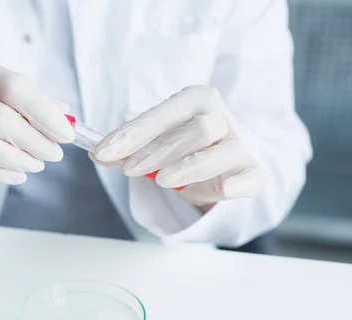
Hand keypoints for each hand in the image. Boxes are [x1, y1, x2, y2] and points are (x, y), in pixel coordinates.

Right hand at [0, 49, 73, 183]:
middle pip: (2, 121)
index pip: (14, 88)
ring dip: (19, 160)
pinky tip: (16, 174)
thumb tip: (64, 115)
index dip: (45, 113)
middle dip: (36, 142)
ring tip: (36, 164)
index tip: (65, 132)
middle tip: (54, 154)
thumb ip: (23, 96)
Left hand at [94, 86, 264, 205]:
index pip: (161, 115)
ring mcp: (240, 144)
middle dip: (156, 152)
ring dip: (188, 166)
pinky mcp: (254, 171)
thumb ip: (129, 147)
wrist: (226, 158)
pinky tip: (225, 189)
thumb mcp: (155, 141)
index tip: (103, 151)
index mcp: (195, 100)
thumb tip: (97, 153)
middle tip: (128, 170)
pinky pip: (251, 176)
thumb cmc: (185, 146)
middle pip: (194, 130)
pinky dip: (238, 183)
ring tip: (162, 181)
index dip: (131, 135)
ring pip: (219, 151)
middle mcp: (220, 116)